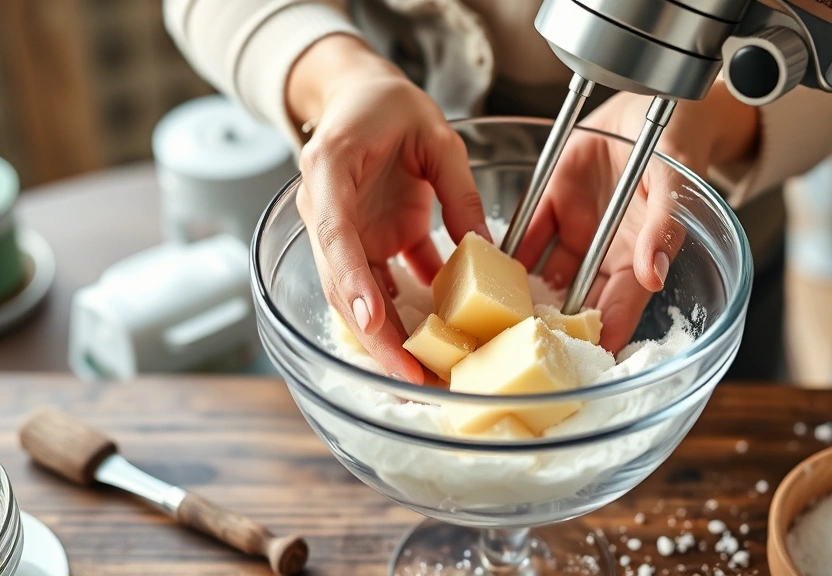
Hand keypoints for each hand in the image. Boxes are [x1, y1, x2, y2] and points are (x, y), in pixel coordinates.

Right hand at [288, 35, 489, 383]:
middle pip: (344, 285)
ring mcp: (346, 233)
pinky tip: (442, 339)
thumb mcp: (435, 133)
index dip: (354, 284)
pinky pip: (388, 284)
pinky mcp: (370, 242)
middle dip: (376, 337)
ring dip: (392, 338)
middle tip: (411, 380)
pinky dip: (412, 312)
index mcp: (330, 175)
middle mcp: (327, 213)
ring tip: (428, 376)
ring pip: (362, 296)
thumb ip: (458, 189)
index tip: (376, 322)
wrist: (360, 97)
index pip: (336, 237)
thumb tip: (486, 248)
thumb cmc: (386, 105)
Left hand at [516, 84, 757, 352]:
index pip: (620, 306)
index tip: (582, 360)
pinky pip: (526, 234)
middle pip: (576, 299)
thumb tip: (655, 274)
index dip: (603, 334)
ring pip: (545, 273)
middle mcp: (604, 253)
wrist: (650, 104)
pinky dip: (507, 250)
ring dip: (522, 293)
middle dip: (551, 324)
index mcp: (638, 256)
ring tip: (494, 314)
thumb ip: (665, 225)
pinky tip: (484, 267)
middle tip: (520, 346)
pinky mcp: (551, 204)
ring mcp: (575, 231)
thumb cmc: (675, 144)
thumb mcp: (676, 180)